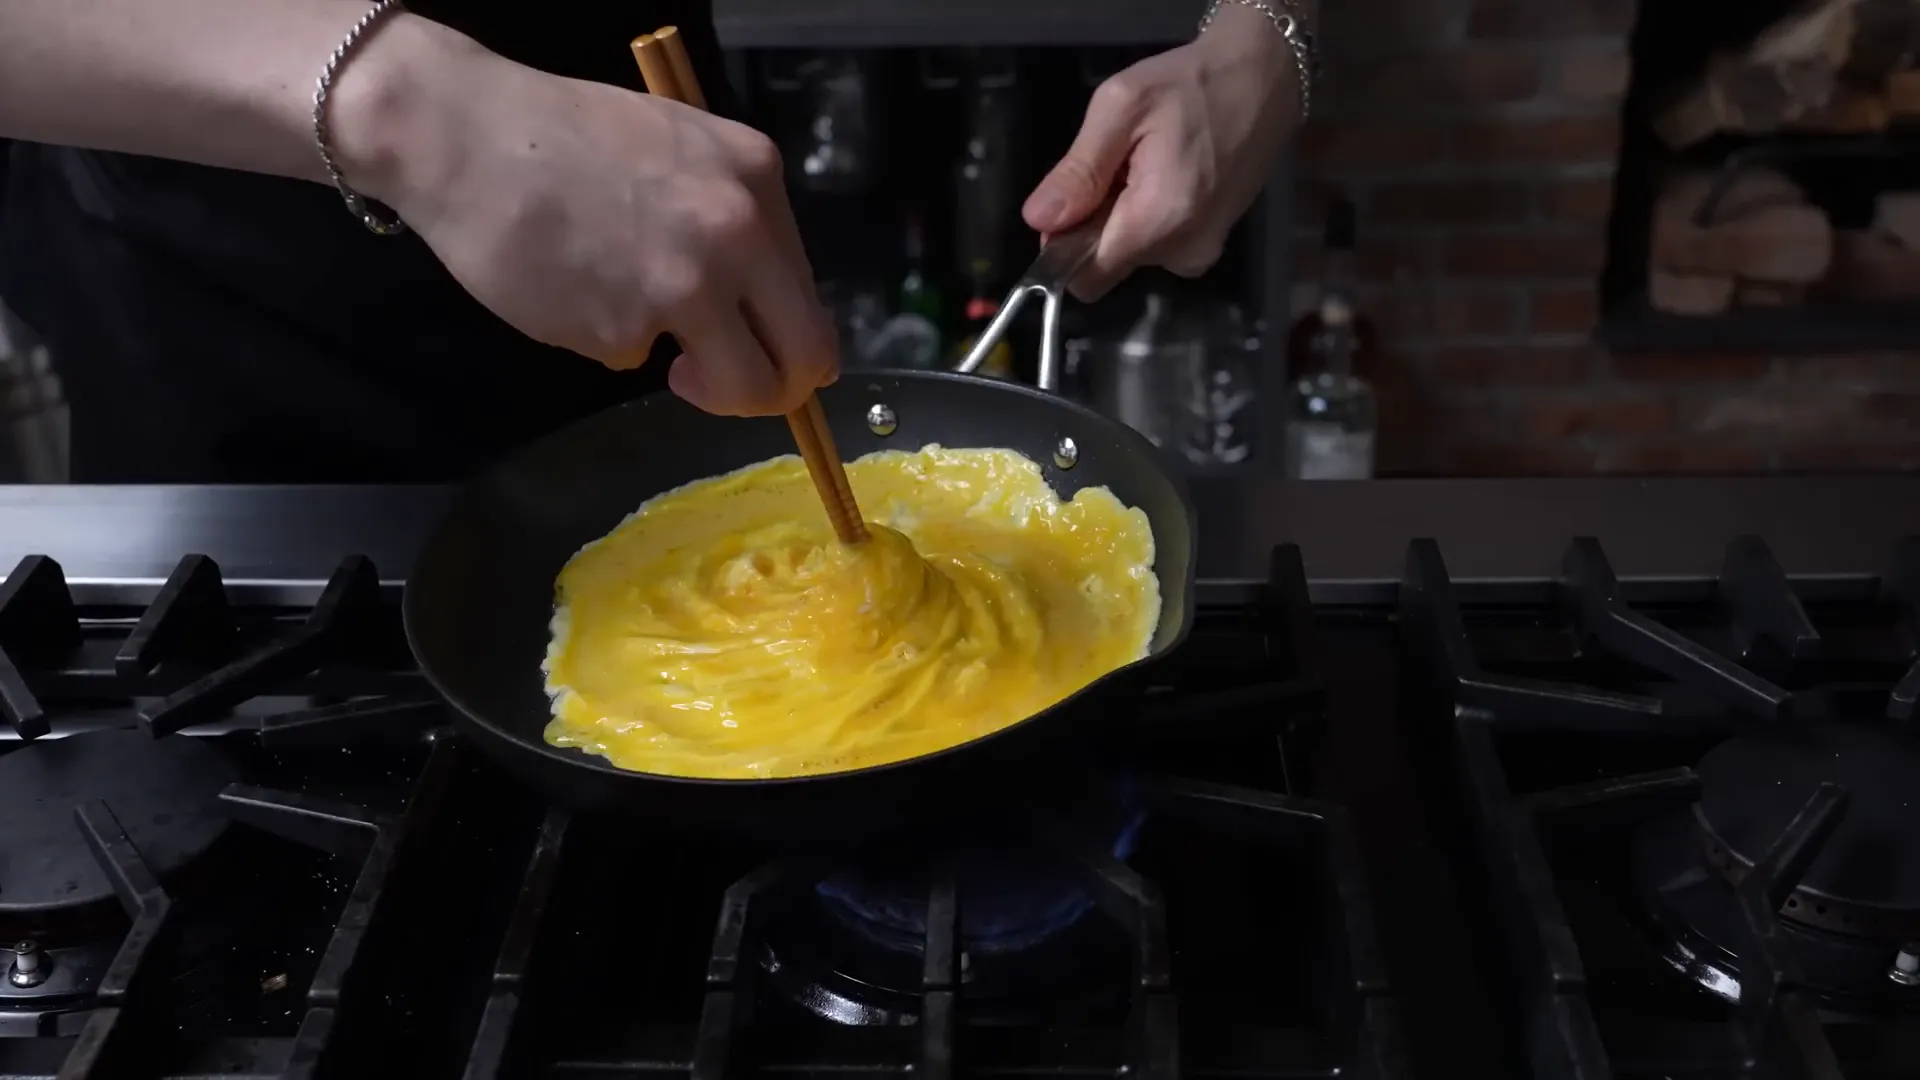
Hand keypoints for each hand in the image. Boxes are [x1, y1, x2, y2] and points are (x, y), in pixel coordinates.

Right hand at [345, 26, 836, 416]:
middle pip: (803, 359)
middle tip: (728, 385)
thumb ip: (732, 218)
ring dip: (698, 380)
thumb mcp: (681, 148)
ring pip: (730, 381)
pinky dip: (603, 335)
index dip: (789, 341)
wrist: (464, 133)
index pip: (812, 298)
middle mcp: (737, 235)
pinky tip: (570, 286)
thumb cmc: (563, 135)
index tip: (760, 350)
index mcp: (757, 181)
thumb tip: (762, 302)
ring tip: (627, 317)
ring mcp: (684, 288)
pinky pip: (633, 357)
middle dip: (775, 392)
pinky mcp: (623, 330)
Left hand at [1021, 5, 1304, 299]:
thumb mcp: (1122, 107)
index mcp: (1157, 221)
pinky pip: (1159, 246)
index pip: (1085, 276)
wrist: (1264, 78)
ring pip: (1131, 255)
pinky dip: (1149, 218)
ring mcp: (1202, 252)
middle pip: (1106, 267)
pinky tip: (1165, 174)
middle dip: (1094, 226)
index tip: (1069, 201)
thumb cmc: (1191, 84)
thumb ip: (1079, 170)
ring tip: (1146, 164)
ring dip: (1122, 219)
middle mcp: (1182, 253)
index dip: (1063, 246)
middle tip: (1115, 168)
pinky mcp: (1211, 244)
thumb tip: (1039, 220)